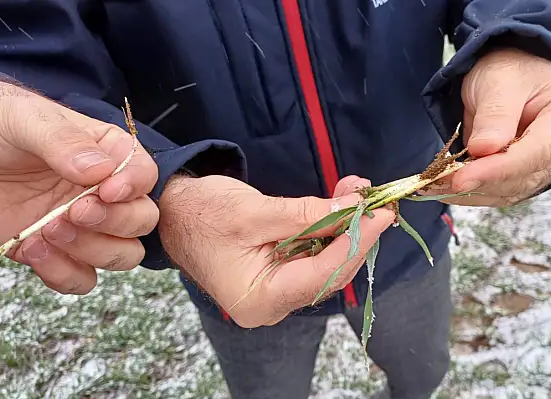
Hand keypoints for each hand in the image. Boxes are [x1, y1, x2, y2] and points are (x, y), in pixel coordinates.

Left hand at [0, 81, 158, 293]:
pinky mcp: (55, 253)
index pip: (144, 173)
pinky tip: (33, 249)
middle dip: (115, 221)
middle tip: (75, 211)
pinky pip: (83, 279)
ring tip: (50, 229)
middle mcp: (100, 192)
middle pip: (142, 219)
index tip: (107, 190)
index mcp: (104, 153)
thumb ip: (64, 140)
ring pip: (124, 254)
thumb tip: (101, 170)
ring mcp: (80, 225)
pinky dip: (64, 273)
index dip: (134, 186)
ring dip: (94, 250)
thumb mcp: (24, 119)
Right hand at [157, 174, 393, 327]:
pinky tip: (339, 200)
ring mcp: (275, 291)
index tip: (381, 215)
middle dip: (355, 233)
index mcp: (262, 299)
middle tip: (377, 201)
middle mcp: (272, 304)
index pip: (324, 274)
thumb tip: (355, 207)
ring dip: (342, 225)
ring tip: (356, 191)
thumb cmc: (201, 213)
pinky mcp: (277, 274)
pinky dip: (326, 226)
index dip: (357, 242)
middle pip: (329, 271)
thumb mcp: (256, 211)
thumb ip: (309, 214)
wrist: (169, 210)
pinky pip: (311, 253)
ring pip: (324, 260)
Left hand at [423, 47, 550, 205]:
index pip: (538, 153)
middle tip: (434, 183)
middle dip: (478, 182)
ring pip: (513, 190)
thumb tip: (483, 150)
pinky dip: (475, 192)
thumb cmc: (512, 69)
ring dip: (472, 192)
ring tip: (434, 185)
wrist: (516, 75)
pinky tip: (447, 187)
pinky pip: (506, 192)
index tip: (460, 179)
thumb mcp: (500, 79)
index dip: (497, 170)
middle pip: (525, 177)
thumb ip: (495, 114)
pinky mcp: (538, 176)